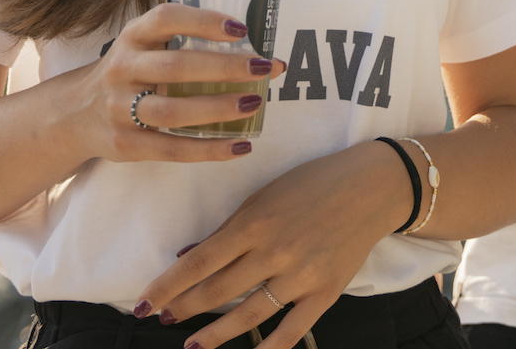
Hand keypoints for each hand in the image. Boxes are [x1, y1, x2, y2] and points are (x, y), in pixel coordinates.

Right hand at [85, 3, 286, 164]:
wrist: (75, 114)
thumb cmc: (129, 73)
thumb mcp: (144, 48)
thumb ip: (189, 45)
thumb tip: (264, 57)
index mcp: (132, 36)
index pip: (166, 18)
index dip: (203, 21)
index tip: (240, 28)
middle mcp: (122, 68)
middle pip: (176, 67)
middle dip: (224, 67)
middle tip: (263, 67)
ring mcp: (119, 109)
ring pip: (173, 110)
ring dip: (218, 108)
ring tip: (254, 103)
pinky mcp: (125, 144)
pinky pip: (172, 148)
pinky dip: (209, 149)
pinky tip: (240, 145)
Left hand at [131, 141, 408, 348]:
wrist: (370, 187)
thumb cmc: (312, 183)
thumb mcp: (264, 195)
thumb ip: (229, 229)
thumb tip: (188, 255)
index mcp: (254, 223)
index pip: (198, 263)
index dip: (168, 287)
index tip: (144, 303)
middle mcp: (273, 253)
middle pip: (216, 291)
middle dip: (183, 309)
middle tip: (163, 319)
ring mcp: (300, 277)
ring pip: (247, 315)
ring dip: (215, 333)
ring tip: (192, 345)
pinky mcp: (324, 294)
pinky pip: (291, 331)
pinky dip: (268, 348)